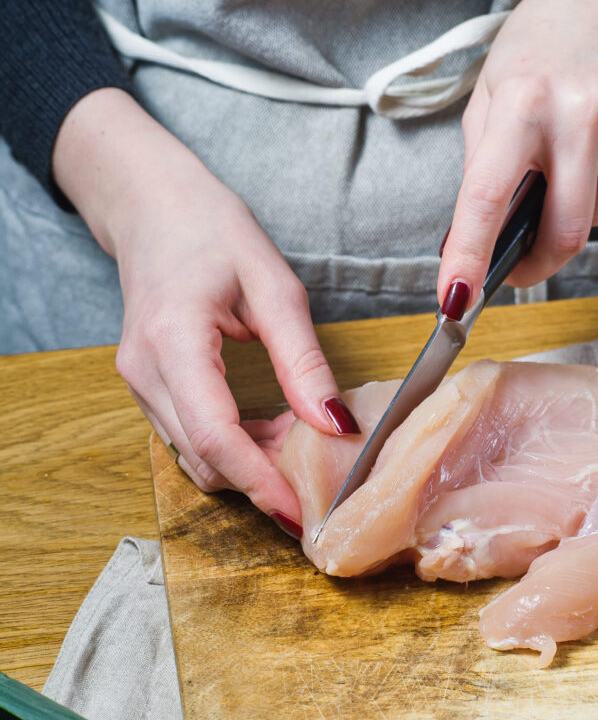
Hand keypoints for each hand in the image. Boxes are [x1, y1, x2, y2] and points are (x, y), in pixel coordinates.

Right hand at [52, 89, 357, 530]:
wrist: (151, 206)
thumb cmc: (210, 229)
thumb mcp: (274, 286)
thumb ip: (304, 361)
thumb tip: (336, 425)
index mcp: (173, 341)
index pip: (215, 436)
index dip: (259, 483)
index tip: (300, 514)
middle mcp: (144, 373)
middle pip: (204, 458)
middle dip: (262, 481)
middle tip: (321, 481)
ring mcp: (139, 384)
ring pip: (195, 456)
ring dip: (249, 465)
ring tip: (302, 450)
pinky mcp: (147, 388)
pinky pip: (190, 437)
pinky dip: (233, 446)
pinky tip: (272, 430)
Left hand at [438, 0, 597, 306]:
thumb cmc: (542, 45)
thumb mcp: (490, 91)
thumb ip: (481, 165)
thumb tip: (473, 242)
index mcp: (520, 103)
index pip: (488, 198)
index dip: (470, 257)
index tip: (455, 302)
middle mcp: (579, 110)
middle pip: (564, 232)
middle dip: (540, 260)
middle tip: (522, 261)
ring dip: (576, 208)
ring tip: (570, 156)